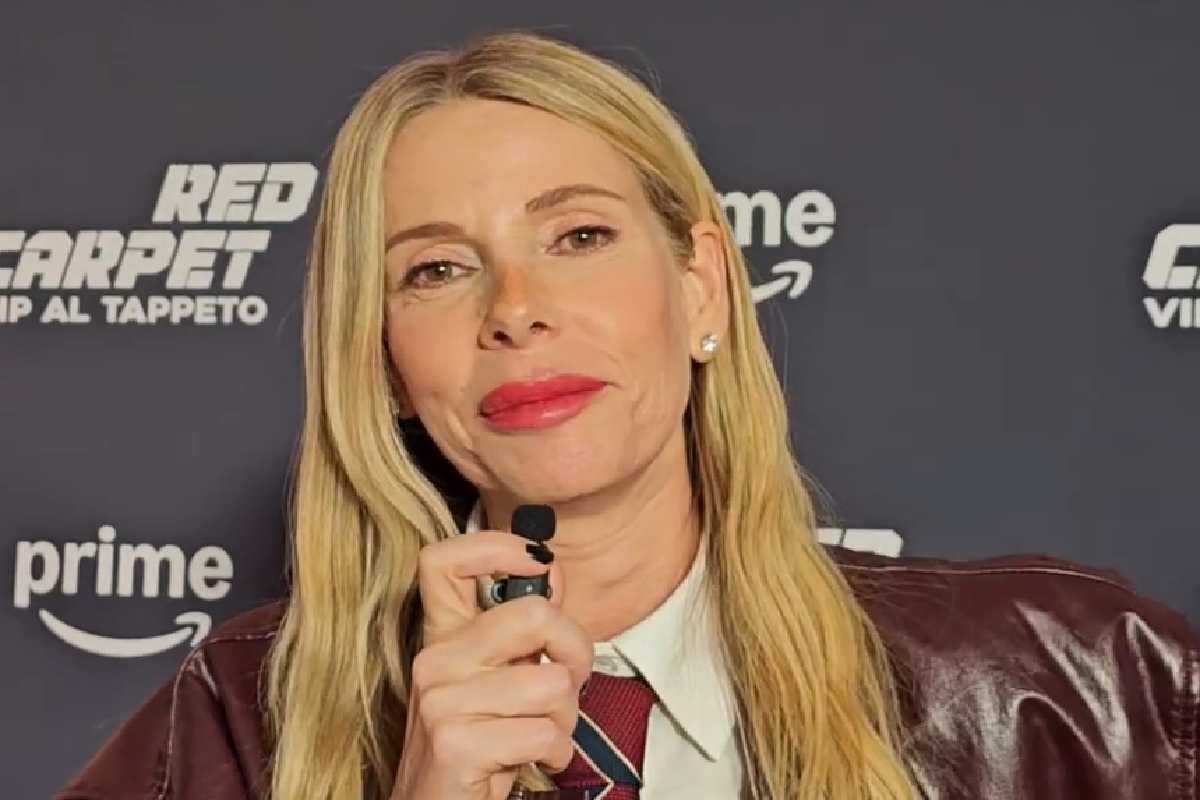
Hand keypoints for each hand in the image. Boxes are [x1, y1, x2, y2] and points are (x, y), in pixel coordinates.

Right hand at [390, 529, 592, 799]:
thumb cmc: (480, 746)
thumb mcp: (496, 679)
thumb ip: (519, 631)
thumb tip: (551, 572)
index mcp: (443, 637)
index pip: (443, 560)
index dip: (498, 545)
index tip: (539, 562)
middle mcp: (434, 660)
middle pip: (535, 614)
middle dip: (575, 651)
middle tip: (569, 680)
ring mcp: (441, 701)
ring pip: (552, 684)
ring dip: (565, 719)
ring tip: (539, 733)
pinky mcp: (456, 744)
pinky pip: (544, 732)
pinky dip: (556, 753)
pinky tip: (533, 760)